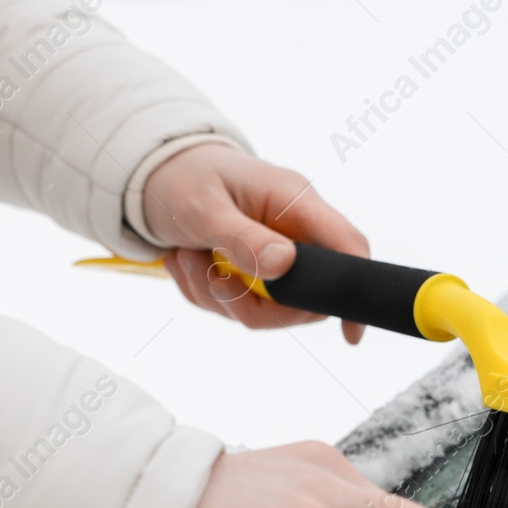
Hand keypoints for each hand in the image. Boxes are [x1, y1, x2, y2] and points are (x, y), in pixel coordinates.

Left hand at [142, 143, 368, 343]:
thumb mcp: (202, 206)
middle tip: (210, 277)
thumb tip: (284, 265)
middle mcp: (292, 232)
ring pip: (265, 308)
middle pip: (305, 296)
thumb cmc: (181, 177)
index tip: (351, 333)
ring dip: (216, 295)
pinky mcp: (252, 272)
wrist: (153, 174)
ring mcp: (274, 255)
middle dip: (251, 302)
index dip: (354, 288)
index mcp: (294, 203)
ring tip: (186, 257)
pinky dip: (205, 293)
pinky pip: (238, 305)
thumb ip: (242, 238)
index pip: (346, 246)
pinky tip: (186, 261)